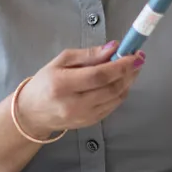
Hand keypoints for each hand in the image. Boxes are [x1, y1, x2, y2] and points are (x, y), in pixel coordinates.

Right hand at [14, 42, 143, 138]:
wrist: (32, 112)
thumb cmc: (45, 82)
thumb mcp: (61, 61)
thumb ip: (88, 55)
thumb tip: (113, 47)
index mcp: (62, 84)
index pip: (98, 75)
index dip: (120, 65)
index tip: (134, 54)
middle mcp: (74, 104)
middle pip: (111, 88)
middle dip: (129, 72)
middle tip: (138, 58)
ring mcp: (83, 116)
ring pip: (115, 98)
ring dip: (128, 82)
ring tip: (132, 68)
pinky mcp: (90, 123)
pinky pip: (112, 106)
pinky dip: (121, 92)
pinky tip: (121, 81)